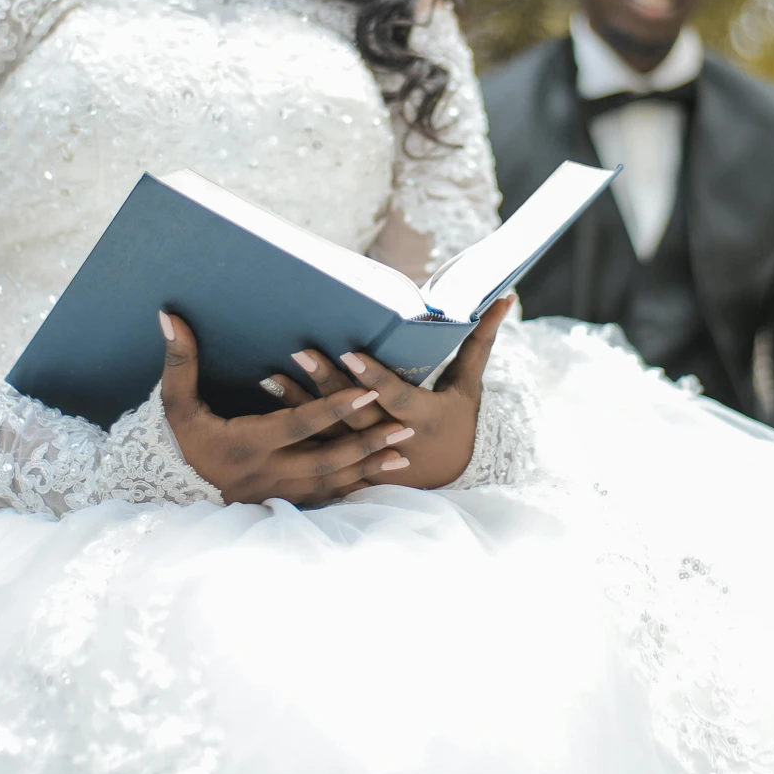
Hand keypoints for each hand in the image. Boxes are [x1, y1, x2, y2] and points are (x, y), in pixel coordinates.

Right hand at [158, 312, 414, 505]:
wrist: (171, 489)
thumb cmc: (178, 438)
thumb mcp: (174, 402)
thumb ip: (179, 360)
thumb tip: (170, 316)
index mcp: (245, 444)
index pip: (297, 424)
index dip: (333, 408)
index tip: (367, 389)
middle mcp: (266, 473)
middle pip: (325, 460)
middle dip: (366, 443)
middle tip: (405, 426)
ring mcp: (276, 493)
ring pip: (331, 482)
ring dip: (369, 467)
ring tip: (405, 452)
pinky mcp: (282, 503)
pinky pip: (324, 498)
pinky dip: (354, 488)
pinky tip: (381, 477)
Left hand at [274, 298, 513, 489]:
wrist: (452, 476)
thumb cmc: (460, 419)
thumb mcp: (470, 384)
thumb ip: (480, 341)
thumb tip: (505, 298)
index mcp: (424, 418)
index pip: (395, 395)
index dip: (372, 377)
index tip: (348, 351)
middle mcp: (394, 440)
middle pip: (354, 411)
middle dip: (325, 382)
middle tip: (299, 352)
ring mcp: (370, 459)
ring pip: (329, 433)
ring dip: (297, 405)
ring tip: (269, 377)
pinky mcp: (351, 470)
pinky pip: (318, 450)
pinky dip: (294, 430)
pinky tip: (268, 409)